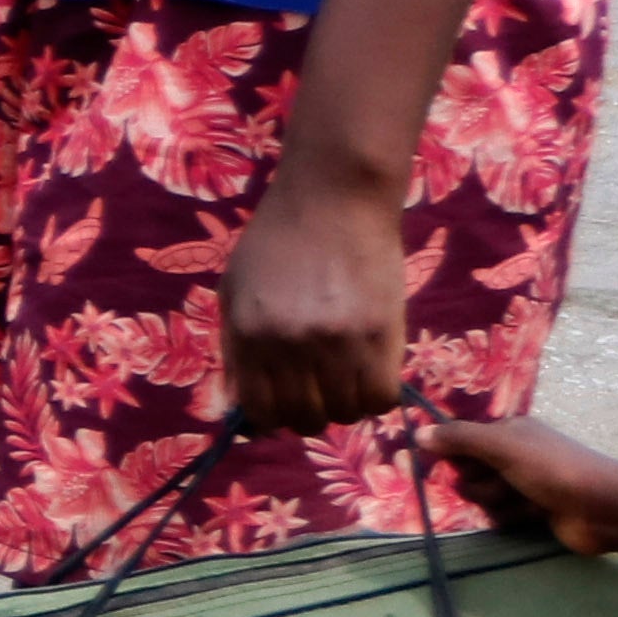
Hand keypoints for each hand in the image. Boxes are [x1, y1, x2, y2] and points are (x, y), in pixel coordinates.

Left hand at [216, 176, 407, 439]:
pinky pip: (382, 397)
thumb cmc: (278, 241)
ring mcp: (338, 341)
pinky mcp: (381, 333)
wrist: (334, 197)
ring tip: (347, 375)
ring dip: (346, 404)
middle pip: (305, 419)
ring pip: (346, 414)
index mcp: (249, 335)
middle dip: (311, 412)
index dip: (274, 416)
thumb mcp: (235, 291)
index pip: (261, 412)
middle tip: (320, 389)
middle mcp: (289, 345)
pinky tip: (372, 372)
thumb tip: (246, 413)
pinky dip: (377, 395)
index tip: (286, 404)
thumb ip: (237, 350)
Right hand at [425, 411, 617, 552]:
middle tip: (499, 483)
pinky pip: (500, 514)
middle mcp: (514, 454)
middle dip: (478, 482)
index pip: (461, 439)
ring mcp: (523, 484)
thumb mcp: (503, 447)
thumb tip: (417, 433)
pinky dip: (510, 516)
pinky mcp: (531, 511)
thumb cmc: (553, 469)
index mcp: (509, 431)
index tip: (427, 462)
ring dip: (496, 501)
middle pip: (469, 471)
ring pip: (483, 496)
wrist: (602, 508)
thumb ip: (459, 439)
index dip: (448, 452)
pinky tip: (529, 516)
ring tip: (522, 502)